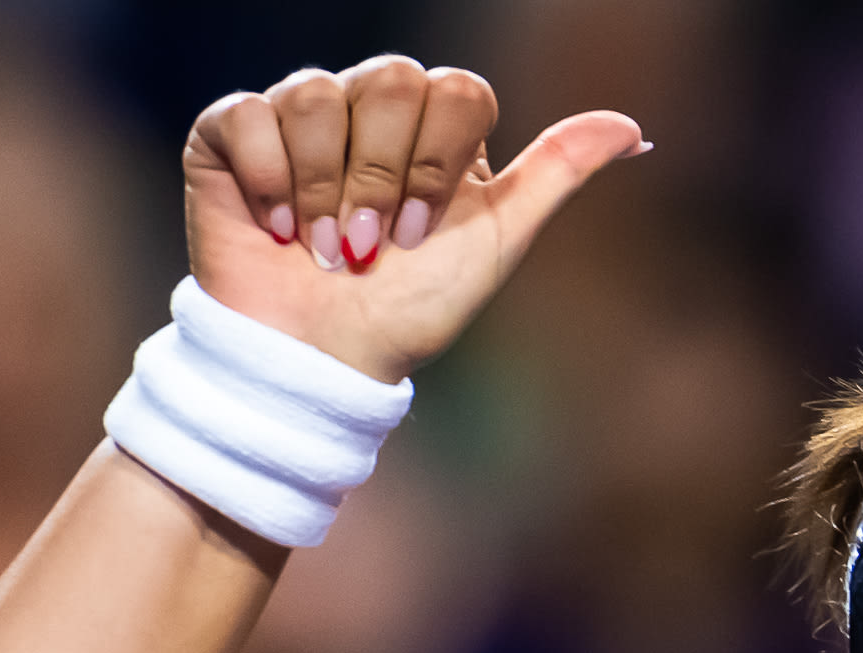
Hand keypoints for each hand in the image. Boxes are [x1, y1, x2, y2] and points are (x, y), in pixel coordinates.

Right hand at [181, 62, 642, 386]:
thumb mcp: (496, 244)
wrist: (320, 363)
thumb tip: (633, 128)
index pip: (455, 89)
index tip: (419, 236)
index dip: (438, 164)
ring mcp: (297, 117)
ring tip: (322, 249)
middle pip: (389, 79)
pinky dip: (265, 180)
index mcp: (431, 128)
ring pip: (315, 94)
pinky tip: (273, 229)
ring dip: (322, 190)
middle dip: (382, 177)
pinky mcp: (229, 135)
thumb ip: (557, 175)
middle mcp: (365, 108)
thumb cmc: (409, 313)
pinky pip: (248, 113)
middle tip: (369, 247)